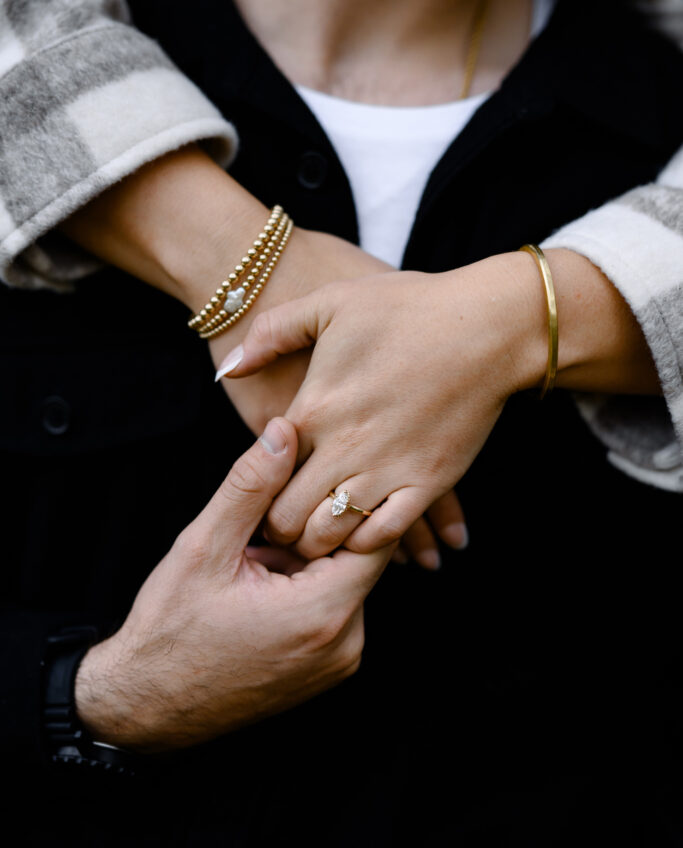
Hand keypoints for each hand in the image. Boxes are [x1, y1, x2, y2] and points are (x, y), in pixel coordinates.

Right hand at [74, 418, 392, 751]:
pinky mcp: (328, 670)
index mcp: (324, 613)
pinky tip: (263, 588)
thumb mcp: (204, 548)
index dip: (349, 498)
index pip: (377, 533)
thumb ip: (250, 486)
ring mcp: (340, 662)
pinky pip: (336, 610)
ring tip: (258, 561)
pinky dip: (309, 588)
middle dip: (321, 530)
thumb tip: (284, 430)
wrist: (147, 705)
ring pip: (347, 581)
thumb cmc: (171, 630)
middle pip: (363, 557)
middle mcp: (346, 644)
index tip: (318, 478)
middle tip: (268, 525)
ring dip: (311, 560)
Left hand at [212, 227, 468, 567]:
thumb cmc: (407, 307)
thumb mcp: (329, 302)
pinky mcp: (428, 481)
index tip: (259, 498)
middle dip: (280, 529)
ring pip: (333, 534)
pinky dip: (369, 544)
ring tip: (318, 537)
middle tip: (283, 530)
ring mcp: (387, 468)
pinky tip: (363, 536)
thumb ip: (270, 333)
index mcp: (313, 408)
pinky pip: (386, 534)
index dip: (254, 492)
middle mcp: (344, 447)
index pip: (263, 473)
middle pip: (289, 516)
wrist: (486, 325)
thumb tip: (228, 368)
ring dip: (320, 542)